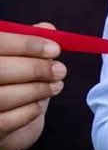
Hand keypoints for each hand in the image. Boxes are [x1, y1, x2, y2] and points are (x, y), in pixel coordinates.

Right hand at [0, 25, 63, 149]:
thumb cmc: (6, 84)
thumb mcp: (15, 60)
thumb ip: (26, 44)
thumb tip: (47, 28)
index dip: (26, 44)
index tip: (55, 49)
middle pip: (0, 69)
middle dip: (35, 69)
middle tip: (61, 70)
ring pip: (3, 96)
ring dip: (37, 90)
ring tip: (56, 86)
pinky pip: (6, 121)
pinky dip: (29, 111)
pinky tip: (38, 105)